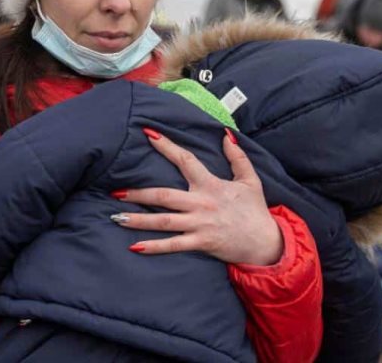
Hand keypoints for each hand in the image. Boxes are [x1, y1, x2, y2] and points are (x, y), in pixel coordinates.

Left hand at [111, 128, 282, 265]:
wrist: (266, 243)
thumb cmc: (255, 211)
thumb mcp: (250, 180)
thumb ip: (237, 157)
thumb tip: (226, 135)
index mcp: (211, 184)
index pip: (185, 160)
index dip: (166, 146)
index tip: (148, 135)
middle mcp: (201, 203)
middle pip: (164, 195)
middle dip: (138, 194)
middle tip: (115, 191)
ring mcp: (199, 224)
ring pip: (163, 221)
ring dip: (138, 220)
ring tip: (116, 217)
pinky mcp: (201, 243)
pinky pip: (173, 245)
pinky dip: (154, 247)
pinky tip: (135, 246)